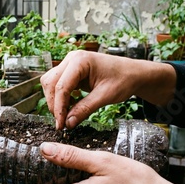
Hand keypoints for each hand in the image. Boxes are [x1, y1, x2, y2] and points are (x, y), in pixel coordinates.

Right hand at [41, 50, 176, 128]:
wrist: (133, 73)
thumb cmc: (124, 80)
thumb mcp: (105, 96)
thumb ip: (84, 109)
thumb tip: (68, 124)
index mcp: (80, 61)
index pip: (61, 86)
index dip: (59, 108)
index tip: (61, 125)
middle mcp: (72, 58)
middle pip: (50, 83)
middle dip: (54, 104)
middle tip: (61, 123)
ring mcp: (70, 63)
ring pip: (50, 83)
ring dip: (55, 100)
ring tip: (65, 116)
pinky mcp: (71, 70)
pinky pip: (58, 83)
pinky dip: (60, 97)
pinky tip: (70, 107)